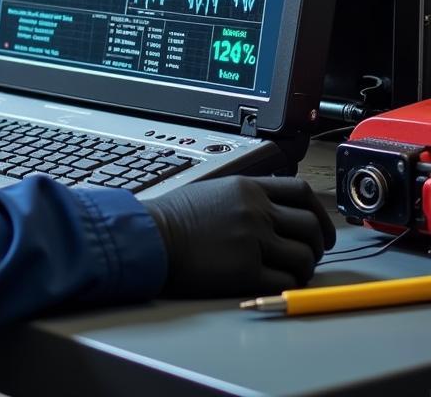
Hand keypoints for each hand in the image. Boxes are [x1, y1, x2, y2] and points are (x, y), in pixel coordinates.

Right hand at [141, 176, 335, 296]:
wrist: (152, 238)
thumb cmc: (175, 218)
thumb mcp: (215, 191)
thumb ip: (248, 198)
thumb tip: (277, 214)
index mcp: (248, 188)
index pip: (302, 192)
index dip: (319, 212)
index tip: (319, 227)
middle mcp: (255, 211)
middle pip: (310, 226)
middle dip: (317, 245)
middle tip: (308, 254)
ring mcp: (252, 240)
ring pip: (305, 257)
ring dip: (303, 268)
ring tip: (288, 271)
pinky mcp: (247, 270)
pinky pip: (287, 281)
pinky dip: (287, 285)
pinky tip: (272, 282)